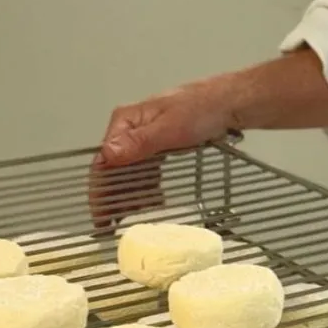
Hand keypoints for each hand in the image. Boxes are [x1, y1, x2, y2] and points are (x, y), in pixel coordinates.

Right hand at [89, 81, 233, 229]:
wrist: (228, 102)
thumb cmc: (201, 109)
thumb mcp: (170, 128)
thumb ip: (139, 142)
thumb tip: (108, 155)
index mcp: (126, 121)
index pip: (104, 161)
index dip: (99, 191)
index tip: (100, 215)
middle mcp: (130, 130)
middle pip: (114, 169)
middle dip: (112, 197)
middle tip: (112, 224)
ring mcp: (144, 138)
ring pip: (129, 172)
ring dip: (130, 195)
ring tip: (134, 217)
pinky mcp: (159, 145)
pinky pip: (146, 171)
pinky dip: (147, 187)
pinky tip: (153, 201)